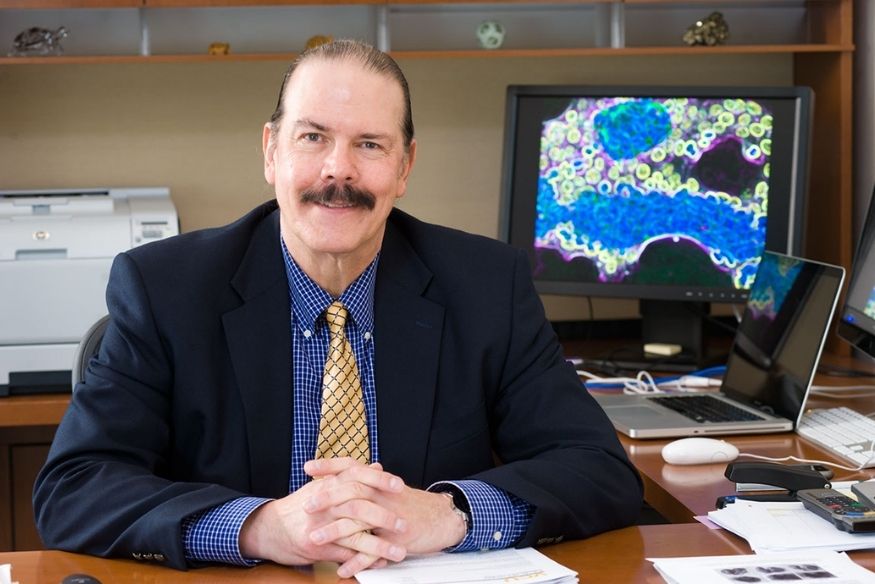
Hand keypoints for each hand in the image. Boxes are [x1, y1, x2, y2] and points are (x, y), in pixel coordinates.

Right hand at [239, 459, 406, 576]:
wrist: (269, 527)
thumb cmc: (300, 506)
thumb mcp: (323, 485)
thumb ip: (352, 476)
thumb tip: (378, 467)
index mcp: (328, 484)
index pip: (357, 476)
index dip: (379, 480)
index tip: (400, 485)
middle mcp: (325, 503)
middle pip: (359, 506)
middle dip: (384, 516)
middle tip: (404, 524)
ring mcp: (320, 526)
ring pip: (355, 534)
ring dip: (380, 546)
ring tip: (399, 552)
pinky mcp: (316, 547)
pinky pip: (345, 554)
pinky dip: (364, 560)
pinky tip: (379, 564)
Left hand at [306, 459, 467, 554]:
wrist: (442, 518)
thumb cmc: (411, 505)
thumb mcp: (389, 489)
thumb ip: (368, 483)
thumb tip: (344, 476)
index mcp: (379, 482)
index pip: (351, 466)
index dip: (330, 465)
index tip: (308, 467)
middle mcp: (383, 495)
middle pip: (351, 490)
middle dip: (326, 497)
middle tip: (306, 505)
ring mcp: (389, 516)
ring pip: (358, 521)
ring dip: (333, 531)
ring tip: (314, 539)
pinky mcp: (396, 538)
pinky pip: (373, 551)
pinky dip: (356, 562)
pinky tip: (342, 569)